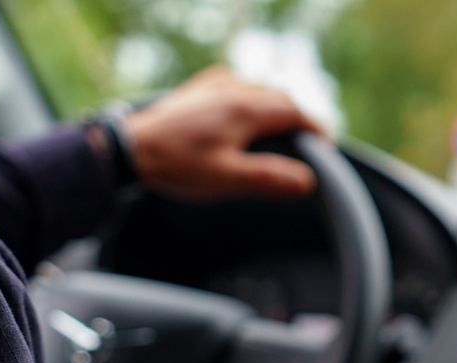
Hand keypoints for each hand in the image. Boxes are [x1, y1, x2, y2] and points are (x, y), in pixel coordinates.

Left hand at [124, 66, 322, 200]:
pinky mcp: (199, 90)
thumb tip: (306, 181)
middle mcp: (233, 90)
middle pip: (281, 97)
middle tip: (309, 142)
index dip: (317, 129)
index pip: (296, 112)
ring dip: (276, 106)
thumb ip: (268, 179)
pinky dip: (252, 98)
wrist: (130, 149)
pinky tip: (246, 112)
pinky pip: (237, 86)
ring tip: (283, 129)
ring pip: (259, 89)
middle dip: (299, 118)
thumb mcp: (226, 180)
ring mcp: (214, 86)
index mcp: (245, 110)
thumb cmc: (176, 165)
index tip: (327, 147)